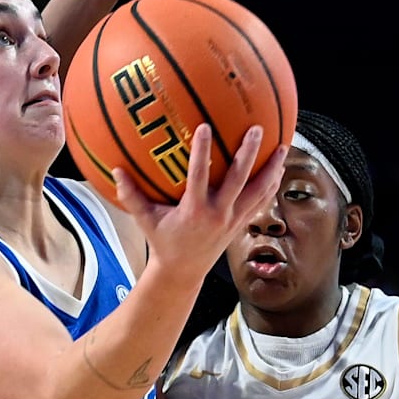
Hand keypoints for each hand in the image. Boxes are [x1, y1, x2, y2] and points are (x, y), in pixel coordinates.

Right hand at [115, 123, 285, 283]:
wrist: (184, 272)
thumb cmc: (163, 242)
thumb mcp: (145, 220)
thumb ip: (131, 196)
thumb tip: (115, 170)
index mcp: (194, 211)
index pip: (199, 176)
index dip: (202, 152)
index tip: (205, 126)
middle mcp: (218, 214)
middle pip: (239, 180)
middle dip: (249, 154)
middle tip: (256, 129)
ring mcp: (233, 220)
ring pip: (258, 191)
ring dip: (271, 169)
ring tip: (283, 146)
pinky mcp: (241, 224)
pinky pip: (261, 202)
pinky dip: (271, 185)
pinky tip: (279, 169)